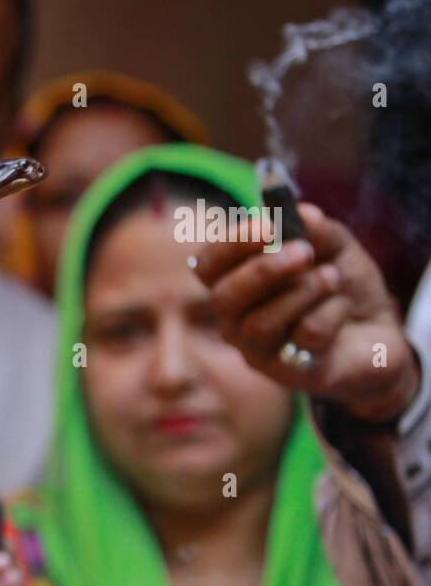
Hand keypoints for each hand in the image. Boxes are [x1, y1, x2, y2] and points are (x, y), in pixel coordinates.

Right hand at [195, 204, 417, 424]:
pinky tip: (343, 307)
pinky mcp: (289, 372)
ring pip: (260, 323)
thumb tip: (302, 213)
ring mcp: (258, 350)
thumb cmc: (340, 287)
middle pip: (224, 298)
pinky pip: (304, 336)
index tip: (268, 225)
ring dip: (303, 291)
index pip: (207, 266)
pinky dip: (331, 312)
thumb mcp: (336, 249)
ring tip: (333, 277)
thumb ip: (319, 231)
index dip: (231, 245)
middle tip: (303, 251)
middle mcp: (235, 320)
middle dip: (263, 270)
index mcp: (234, 284)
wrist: (378, 331)